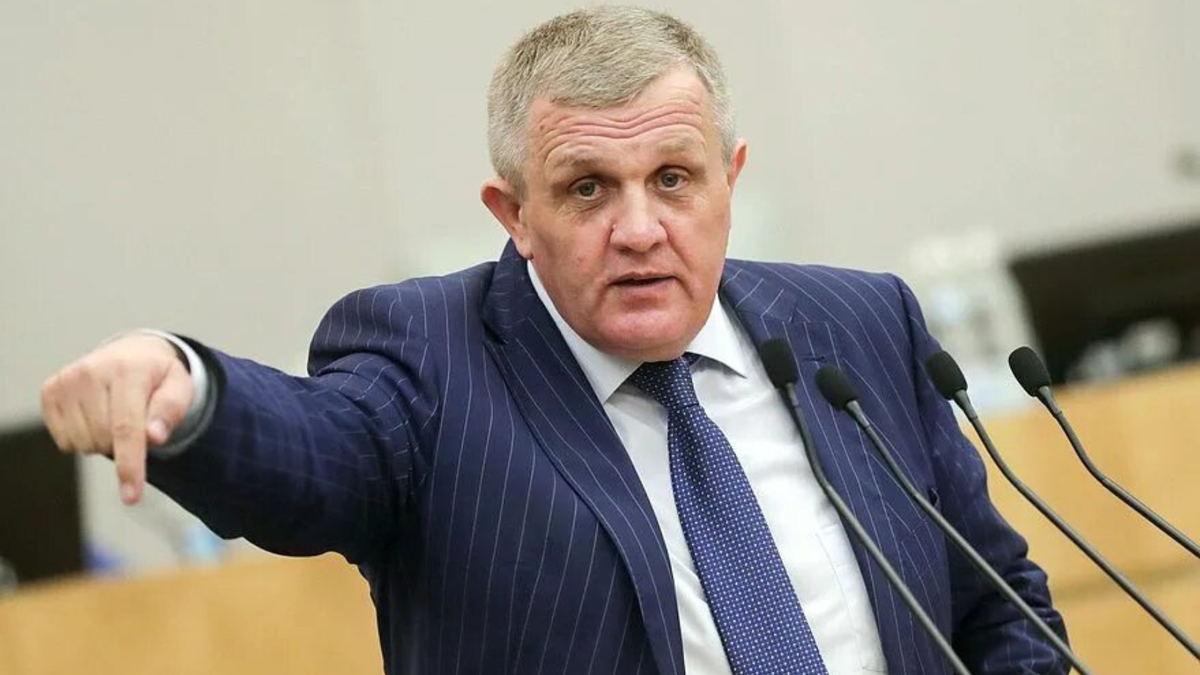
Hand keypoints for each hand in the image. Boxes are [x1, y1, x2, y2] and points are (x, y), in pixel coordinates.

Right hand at [40, 334, 194, 504]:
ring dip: (103, 443)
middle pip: (103, 440)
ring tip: (116, 417)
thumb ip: (171, 411)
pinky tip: (95, 416)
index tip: (131, 496)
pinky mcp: (50, 390)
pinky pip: (64, 440)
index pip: (126, 428)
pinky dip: (83, 438)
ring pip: (82, 443)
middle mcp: (92, 371)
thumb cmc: (159, 379)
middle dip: (123, 446)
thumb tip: (154, 436)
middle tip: (136, 424)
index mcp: (129, 370)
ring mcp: (67, 380)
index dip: (129, 465)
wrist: (132, 354)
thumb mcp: (180, 389)